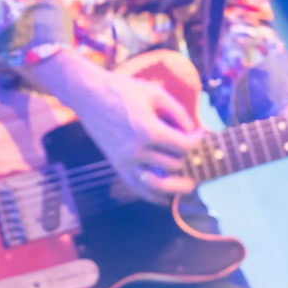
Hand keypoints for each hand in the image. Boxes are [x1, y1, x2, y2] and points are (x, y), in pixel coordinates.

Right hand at [19, 48, 200, 203]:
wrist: (89, 94)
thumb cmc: (122, 89)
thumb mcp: (154, 93)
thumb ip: (178, 111)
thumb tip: (194, 129)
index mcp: (148, 131)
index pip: (183, 145)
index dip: (196, 139)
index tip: (199, 132)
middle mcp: (137, 150)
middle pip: (174, 163)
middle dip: (185, 154)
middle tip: (188, 146)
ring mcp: (125, 160)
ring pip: (158, 183)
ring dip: (176, 186)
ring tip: (190, 186)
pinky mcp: (116, 164)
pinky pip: (137, 187)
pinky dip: (151, 195)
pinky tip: (163, 198)